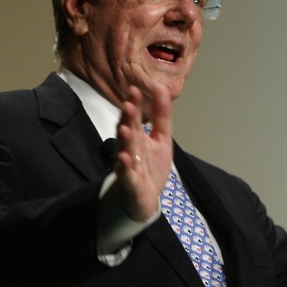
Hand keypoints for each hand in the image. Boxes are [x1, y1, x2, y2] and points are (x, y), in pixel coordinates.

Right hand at [114, 85, 173, 221]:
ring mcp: (128, 166)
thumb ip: (162, 115)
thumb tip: (161, 87)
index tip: (134, 89)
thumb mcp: (162, 139)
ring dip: (124, 140)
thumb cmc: (151, 166)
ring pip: (125, 151)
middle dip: (127, 119)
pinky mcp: (130, 184)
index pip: (134, 118)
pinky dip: (125, 167)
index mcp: (138, 137)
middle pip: (128, 132)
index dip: (134, 105)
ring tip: (125, 128)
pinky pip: (126, 175)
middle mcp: (130, 149)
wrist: (145, 198)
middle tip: (128, 104)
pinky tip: (125, 158)